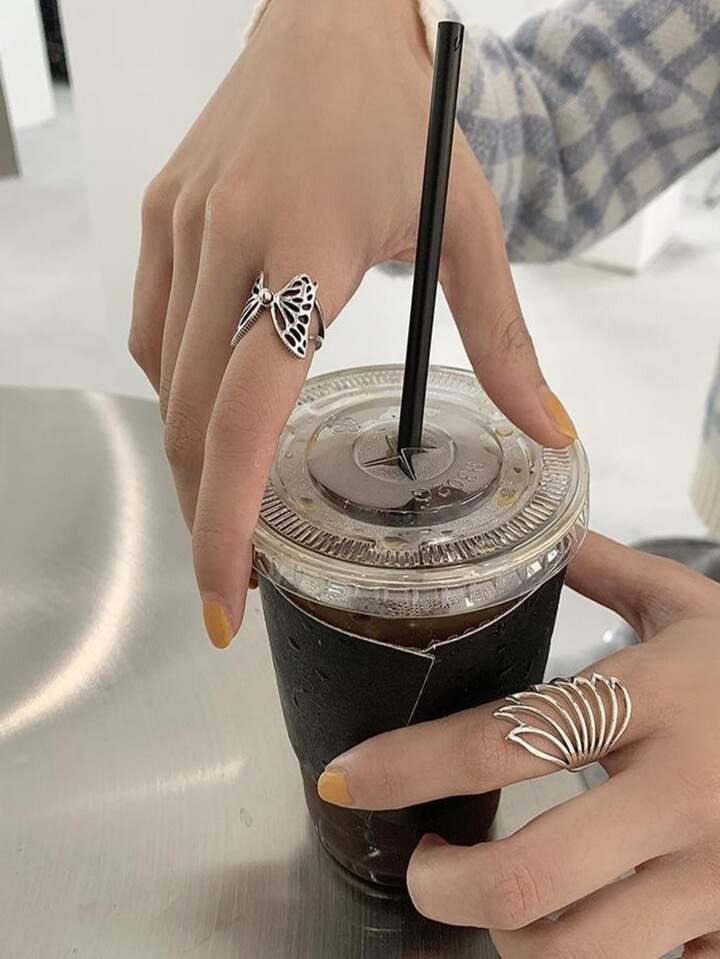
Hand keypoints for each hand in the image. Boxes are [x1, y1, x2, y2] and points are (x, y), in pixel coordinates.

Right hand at [128, 0, 576, 646]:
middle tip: (236, 568)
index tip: (226, 598)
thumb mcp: (468, 224)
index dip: (225, 523)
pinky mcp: (161, 216)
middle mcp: (227, 241)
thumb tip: (546, 430)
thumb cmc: (399, 115)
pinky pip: (150, 328)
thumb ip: (504, 337)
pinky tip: (211, 404)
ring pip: (159, 379)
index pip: (244, 417)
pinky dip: (175, 385)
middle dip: (202, 508)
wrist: (327, 19)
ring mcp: (182, 226)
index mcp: (305, 249)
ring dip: (188, 453)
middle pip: (188, 416)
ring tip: (225, 498)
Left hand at [317, 532, 719, 957]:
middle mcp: (684, 791)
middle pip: (526, 879)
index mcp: (657, 696)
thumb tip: (533, 534)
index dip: (406, 766)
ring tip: (496, 905)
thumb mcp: (692, 604)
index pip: (503, 740)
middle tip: (425, 865)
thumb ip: (604, 568)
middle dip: (443, 887)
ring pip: (581, 956)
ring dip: (510, 942)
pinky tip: (585, 924)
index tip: (345, 776)